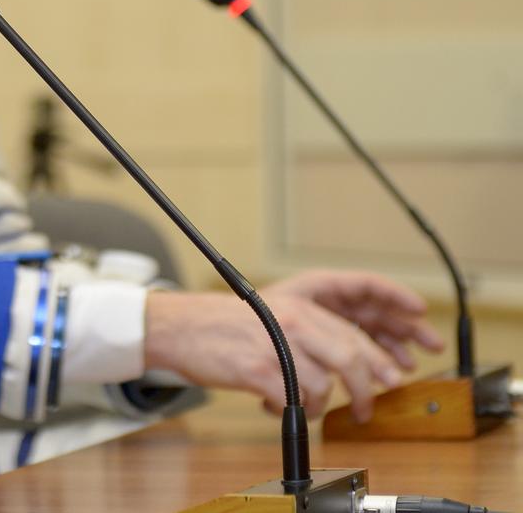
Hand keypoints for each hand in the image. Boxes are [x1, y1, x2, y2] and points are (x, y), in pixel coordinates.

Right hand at [143, 282, 424, 421]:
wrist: (178, 326)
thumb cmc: (219, 323)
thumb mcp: (269, 314)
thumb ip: (305, 330)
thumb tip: (343, 359)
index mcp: (297, 306)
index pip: (352, 333)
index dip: (378, 358)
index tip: (391, 377)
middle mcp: (291, 322)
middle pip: (349, 358)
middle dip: (365, 389)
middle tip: (365, 408)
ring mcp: (276, 346)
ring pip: (323, 385)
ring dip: (317, 404)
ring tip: (301, 405)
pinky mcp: (258, 371)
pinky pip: (293, 402)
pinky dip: (288, 410)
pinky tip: (272, 404)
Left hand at [264, 269, 444, 370]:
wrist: (227, 332)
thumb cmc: (250, 315)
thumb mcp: (282, 311)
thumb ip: (315, 323)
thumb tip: (343, 345)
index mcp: (322, 286)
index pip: (367, 285)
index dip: (395, 294)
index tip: (418, 307)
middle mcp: (331, 301)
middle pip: (377, 310)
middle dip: (406, 326)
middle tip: (431, 344)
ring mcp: (330, 320)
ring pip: (373, 330)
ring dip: (395, 346)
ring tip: (411, 365)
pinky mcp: (326, 341)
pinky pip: (360, 346)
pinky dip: (376, 357)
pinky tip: (389, 373)